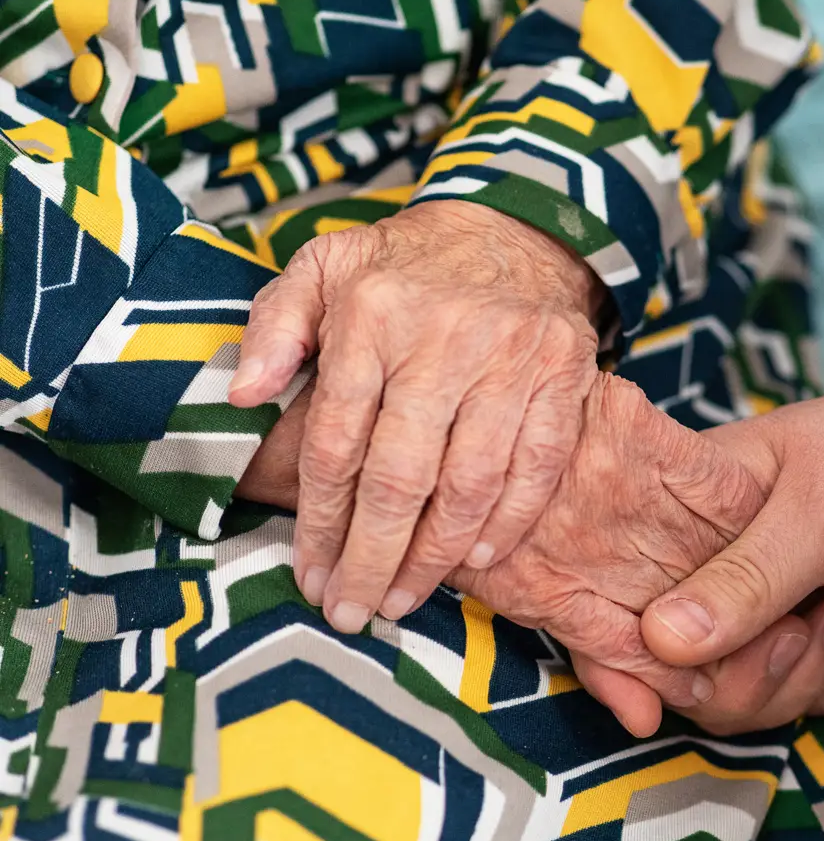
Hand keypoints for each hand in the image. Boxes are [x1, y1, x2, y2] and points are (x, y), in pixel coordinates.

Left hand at [227, 201, 605, 633]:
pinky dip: (510, 521)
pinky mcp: (564, 377)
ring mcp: (512, 360)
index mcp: (373, 316)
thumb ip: (274, 327)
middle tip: (353, 611)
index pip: (337, 440)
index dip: (321, 521)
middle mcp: (444, 339)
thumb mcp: (322, 267)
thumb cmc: (406, 265)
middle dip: (372, 558)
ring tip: (406, 599)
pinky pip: (538, 466)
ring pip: (470, 483)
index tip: (310, 575)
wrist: (514, 230)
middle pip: (400, 476)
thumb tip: (242, 395)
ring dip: (436, 556)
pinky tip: (479, 559)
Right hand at [450, 375, 823, 735]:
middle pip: (691, 673)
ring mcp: (773, 609)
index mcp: (689, 518)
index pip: (623, 599)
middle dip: (751, 674)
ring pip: (755, 698)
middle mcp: (718, 570)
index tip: (647, 706)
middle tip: (809, 626)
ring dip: (815, 673)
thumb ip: (745, 579)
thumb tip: (662, 642)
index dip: (620, 659)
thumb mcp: (818, 512)